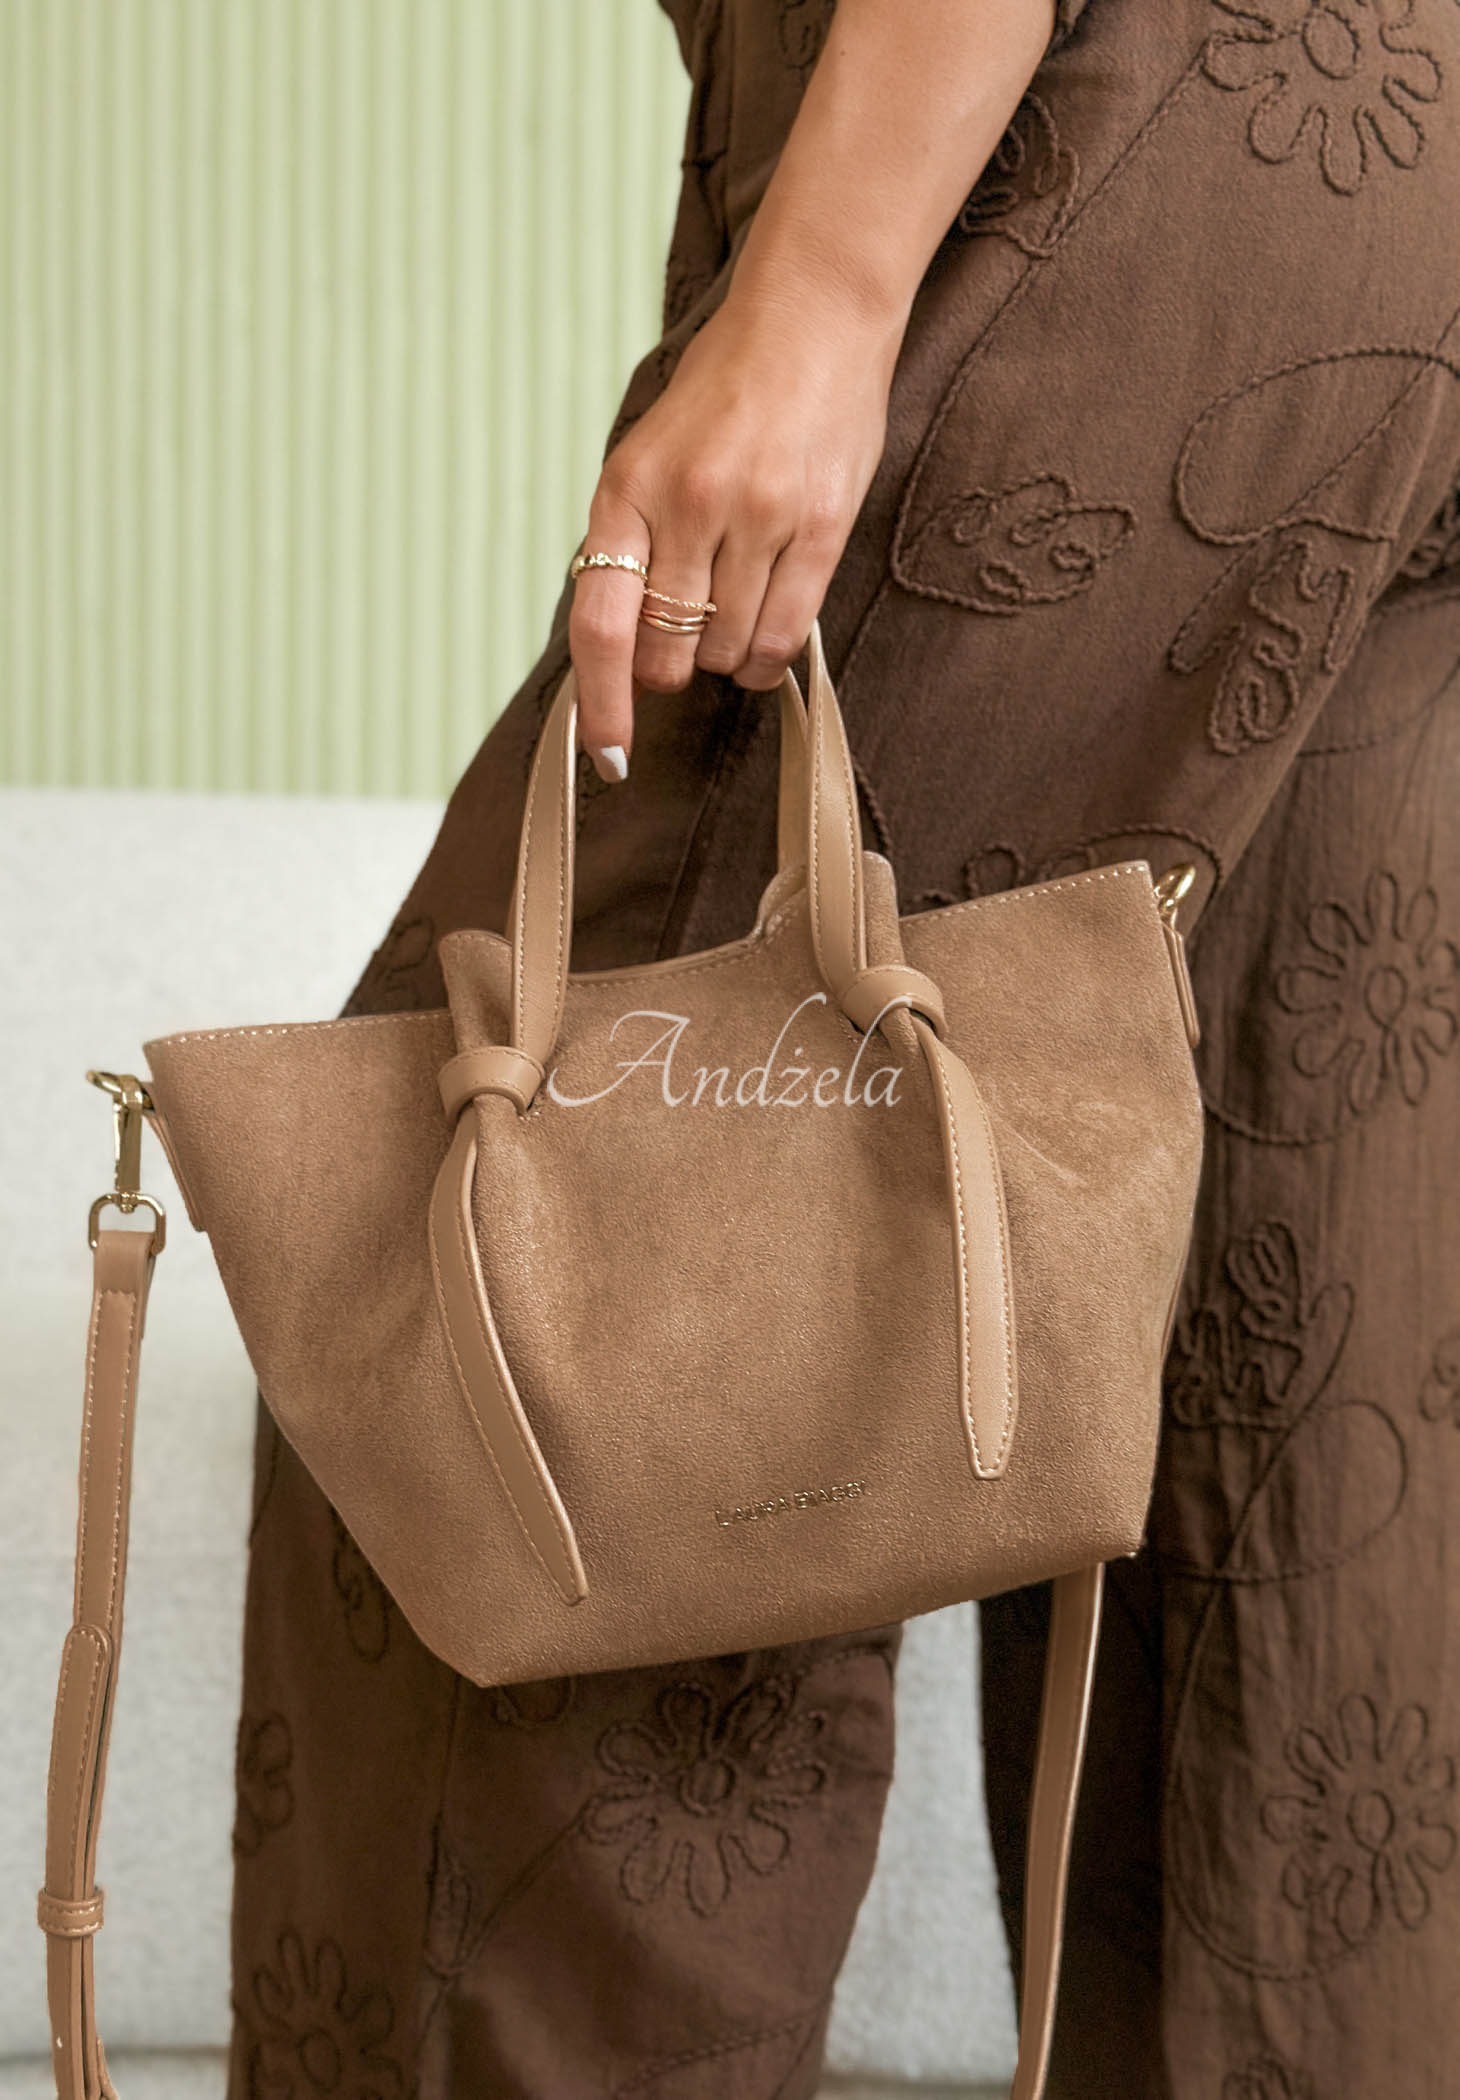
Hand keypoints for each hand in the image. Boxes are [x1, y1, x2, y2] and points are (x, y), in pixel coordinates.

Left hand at [568, 274, 902, 780]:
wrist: (812, 317)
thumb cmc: (725, 393)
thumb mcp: (649, 454)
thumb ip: (632, 540)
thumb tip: (622, 648)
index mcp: (626, 489)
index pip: (601, 625)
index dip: (601, 705)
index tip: (607, 756)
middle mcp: (687, 505)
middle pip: (668, 651)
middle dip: (672, 669)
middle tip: (686, 640)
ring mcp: (756, 516)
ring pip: (729, 652)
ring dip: (727, 657)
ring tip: (735, 606)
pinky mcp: (818, 526)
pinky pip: (784, 638)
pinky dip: (769, 661)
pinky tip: (765, 643)